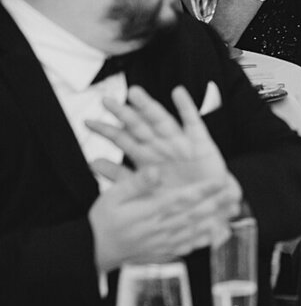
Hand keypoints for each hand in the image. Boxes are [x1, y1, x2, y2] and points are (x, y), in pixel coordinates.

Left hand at [88, 85, 239, 209]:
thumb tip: (92, 163)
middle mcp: (162, 147)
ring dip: (149, 107)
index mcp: (147, 159)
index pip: (124, 141)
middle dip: (124, 114)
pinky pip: (193, 123)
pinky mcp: (201, 144)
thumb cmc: (176, 201)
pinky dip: (186, 108)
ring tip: (135, 93)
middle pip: (140, 127)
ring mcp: (181, 144)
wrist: (207, 212)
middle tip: (106, 101)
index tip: (87, 122)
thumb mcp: (143, 190)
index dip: (107, 131)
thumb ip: (119, 175)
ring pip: (162, 121)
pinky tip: (177, 93)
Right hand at [89, 167, 239, 272]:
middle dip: (217, 204)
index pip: (182, 199)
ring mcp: (161, 244)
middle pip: (194, 215)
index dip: (204, 190)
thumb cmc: (101, 221)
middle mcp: (159, 229)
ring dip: (214, 222)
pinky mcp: (159, 254)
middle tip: (236, 194)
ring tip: (230, 213)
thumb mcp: (112, 196)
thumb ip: (136, 183)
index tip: (221, 180)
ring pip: (193, 232)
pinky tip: (212, 237)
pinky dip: (199, 242)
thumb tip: (157, 172)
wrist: (90, 253)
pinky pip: (184, 248)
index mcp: (149, 212)